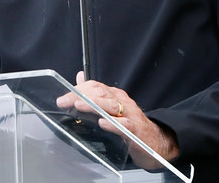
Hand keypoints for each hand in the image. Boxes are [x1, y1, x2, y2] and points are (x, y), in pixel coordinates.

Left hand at [56, 71, 178, 168]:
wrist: (155, 141)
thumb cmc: (130, 124)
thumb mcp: (111, 108)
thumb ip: (94, 93)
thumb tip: (79, 77)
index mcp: (114, 95)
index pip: (94, 86)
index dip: (77, 90)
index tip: (62, 99)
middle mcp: (122, 101)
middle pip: (101, 93)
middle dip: (81, 96)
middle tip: (65, 101)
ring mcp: (130, 115)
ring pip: (112, 106)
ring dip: (94, 105)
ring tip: (80, 105)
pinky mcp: (137, 131)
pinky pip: (125, 125)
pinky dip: (114, 124)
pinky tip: (103, 123)